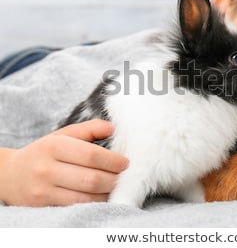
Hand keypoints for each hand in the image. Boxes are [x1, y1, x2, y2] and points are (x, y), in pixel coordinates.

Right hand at [0, 119, 127, 206]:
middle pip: (91, 178)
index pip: (90, 155)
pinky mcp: (45, 205)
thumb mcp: (63, 135)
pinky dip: (96, 202)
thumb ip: (89, 129)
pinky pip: (78, 206)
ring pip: (86, 196)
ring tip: (117, 186)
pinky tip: (104, 195)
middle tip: (125, 176)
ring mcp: (45, 190)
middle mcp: (47, 169)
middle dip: (114, 179)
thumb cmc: (46, 152)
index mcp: (54, 146)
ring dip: (108, 193)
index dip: (112, 160)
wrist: (11, 175)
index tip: (126, 162)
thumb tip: (113, 128)